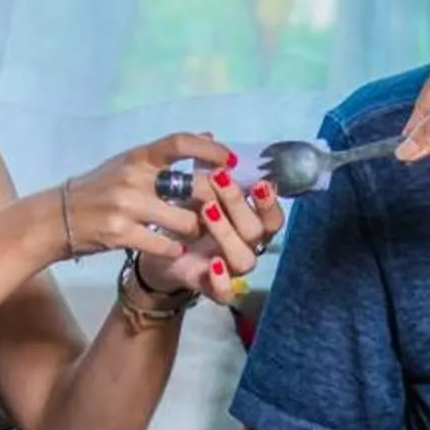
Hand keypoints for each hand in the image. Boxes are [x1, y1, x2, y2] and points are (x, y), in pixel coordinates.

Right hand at [55, 134, 227, 277]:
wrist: (57, 218)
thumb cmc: (99, 188)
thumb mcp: (130, 163)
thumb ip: (167, 154)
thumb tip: (210, 136)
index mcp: (138, 155)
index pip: (181, 142)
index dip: (210, 151)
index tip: (230, 161)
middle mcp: (134, 176)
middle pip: (194, 186)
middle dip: (215, 200)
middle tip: (223, 209)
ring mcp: (127, 206)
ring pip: (185, 220)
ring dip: (197, 229)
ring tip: (198, 231)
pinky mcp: (121, 234)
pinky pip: (165, 245)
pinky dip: (175, 248)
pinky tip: (176, 248)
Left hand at [130, 151, 284, 306]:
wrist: (157, 255)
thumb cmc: (185, 219)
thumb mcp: (193, 192)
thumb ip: (206, 169)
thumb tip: (210, 136)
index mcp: (249, 223)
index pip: (272, 214)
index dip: (269, 200)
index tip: (257, 181)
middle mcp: (247, 246)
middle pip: (258, 231)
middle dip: (238, 204)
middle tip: (217, 181)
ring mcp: (232, 269)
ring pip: (245, 259)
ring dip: (227, 233)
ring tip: (206, 212)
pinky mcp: (212, 289)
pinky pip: (226, 292)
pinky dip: (222, 280)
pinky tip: (210, 262)